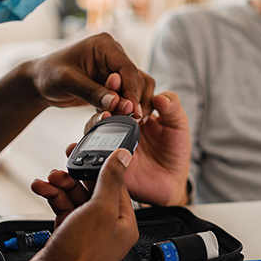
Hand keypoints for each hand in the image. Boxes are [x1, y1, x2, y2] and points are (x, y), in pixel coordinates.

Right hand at [18, 149, 138, 260]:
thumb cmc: (80, 256)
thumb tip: (123, 157)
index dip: (102, 166)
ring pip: (75, 197)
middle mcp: (107, 226)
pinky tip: (41, 188)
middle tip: (64, 165)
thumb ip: (111, 180)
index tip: (89, 152)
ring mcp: (86, 231)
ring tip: (49, 178)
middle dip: (77, 175)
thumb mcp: (100, 210)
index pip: (117, 184)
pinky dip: (51, 196)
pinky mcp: (67, 234)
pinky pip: (61, 207)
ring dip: (61, 184)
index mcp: (124, 222)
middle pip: (93, 189)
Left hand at [28, 33, 154, 117]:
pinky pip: (127, 94)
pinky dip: (124, 107)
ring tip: (127, 120)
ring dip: (132, 104)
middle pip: (135, 78)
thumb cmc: (49, 74)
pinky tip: (117, 117)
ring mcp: (114, 68)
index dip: (131, 90)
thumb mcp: (68, 82)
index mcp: (104, 45)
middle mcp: (113, 54)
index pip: (127, 68)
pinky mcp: (112, 82)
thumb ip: (92, 92)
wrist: (39, 82)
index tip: (131, 110)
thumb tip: (116, 103)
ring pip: (136, 87)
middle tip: (128, 119)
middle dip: (132, 99)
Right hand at [72, 90, 190, 206]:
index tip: (117, 78)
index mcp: (135, 111)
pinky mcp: (106, 161)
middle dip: (105, 102)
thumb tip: (160, 96)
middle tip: (110, 101)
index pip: (123, 94)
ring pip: (95, 128)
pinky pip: (91, 154)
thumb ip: (172, 108)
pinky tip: (81, 145)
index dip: (119, 86)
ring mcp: (112, 142)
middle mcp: (120, 124)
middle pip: (105, 108)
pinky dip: (83, 148)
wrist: (171, 182)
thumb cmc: (175, 150)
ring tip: (103, 118)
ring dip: (95, 121)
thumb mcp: (178, 125)